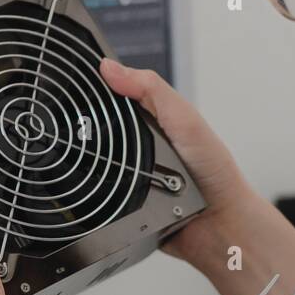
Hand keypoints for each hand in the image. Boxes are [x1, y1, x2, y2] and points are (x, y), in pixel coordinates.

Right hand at [100, 59, 294, 294]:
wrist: (220, 226)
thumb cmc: (215, 173)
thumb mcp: (184, 120)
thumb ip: (151, 90)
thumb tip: (111, 68)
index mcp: (154, 122)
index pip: (116, 99)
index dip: (96, 91)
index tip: (74, 83)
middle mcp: (141, 148)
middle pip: (99, 133)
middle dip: (88, 132)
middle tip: (78, 127)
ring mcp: (130, 178)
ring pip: (95, 166)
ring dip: (94, 166)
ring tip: (93, 160)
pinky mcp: (123, 207)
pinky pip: (100, 200)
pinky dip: (99, 197)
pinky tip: (100, 191)